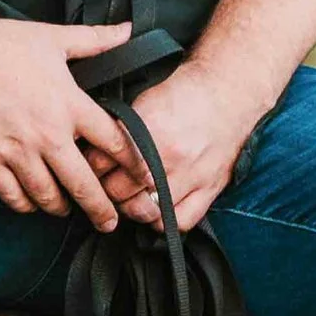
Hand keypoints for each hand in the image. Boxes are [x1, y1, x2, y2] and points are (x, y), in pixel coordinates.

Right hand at [0, 10, 134, 225]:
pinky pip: (13, 196)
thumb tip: (128, 30)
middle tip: (110, 222)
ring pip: (48, 197)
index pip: (115, 144)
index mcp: (70, 105)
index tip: (144, 179)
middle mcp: (48, 134)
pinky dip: (26, 204)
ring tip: (68, 209)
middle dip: (102, 209)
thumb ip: (96, 39)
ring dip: (62, 207)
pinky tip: (32, 201)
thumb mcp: (55, 38)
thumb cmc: (3, 42)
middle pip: (85, 185)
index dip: (135, 165)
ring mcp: (17, 151)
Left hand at [88, 61, 256, 236]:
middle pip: (118, 191)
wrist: (226, 94)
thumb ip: (119, 129)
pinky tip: (157, 209)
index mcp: (146, 130)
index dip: (89, 167)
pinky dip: (165, 221)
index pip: (99, 164)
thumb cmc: (183, 96)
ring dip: (131, 208)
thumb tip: (93, 150)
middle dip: (107, 188)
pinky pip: (180, 221)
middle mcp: (167, 157)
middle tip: (107, 183)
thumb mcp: (143, 102)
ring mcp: (190, 176)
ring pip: (145, 211)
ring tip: (130, 197)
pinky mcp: (209, 189)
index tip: (88, 167)